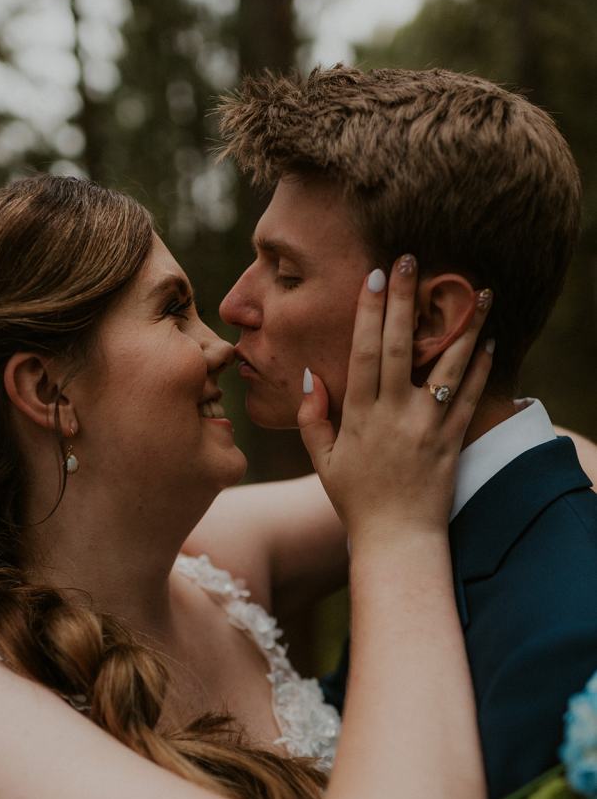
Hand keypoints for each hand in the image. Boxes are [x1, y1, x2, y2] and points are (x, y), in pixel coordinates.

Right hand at [298, 254, 492, 542]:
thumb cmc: (355, 499)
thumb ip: (313, 418)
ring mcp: (427, 425)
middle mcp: (395, 414)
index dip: (368, 311)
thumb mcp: (322, 461)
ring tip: (477, 291)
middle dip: (404, 300)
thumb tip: (311, 377)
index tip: (374, 276)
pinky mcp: (453, 440)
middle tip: (410, 259)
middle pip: (398, 346)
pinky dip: (479, 368)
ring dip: (462, 326)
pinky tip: (487, 340)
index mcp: (359, 415)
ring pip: (446, 366)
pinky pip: (469, 398)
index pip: (362, 352)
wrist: (398, 539)